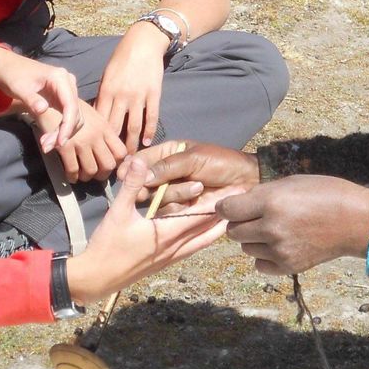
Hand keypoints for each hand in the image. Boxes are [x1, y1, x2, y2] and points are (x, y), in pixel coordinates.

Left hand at [0, 46, 78, 151]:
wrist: (8, 68)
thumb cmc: (12, 75)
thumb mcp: (18, 88)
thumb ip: (31, 99)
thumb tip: (43, 110)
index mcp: (60, 77)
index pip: (70, 105)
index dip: (67, 125)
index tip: (60, 142)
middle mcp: (68, 83)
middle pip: (74, 113)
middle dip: (63, 132)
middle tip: (46, 147)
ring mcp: (67, 90)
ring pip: (73, 117)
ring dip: (61, 133)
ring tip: (46, 144)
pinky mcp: (63, 98)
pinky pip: (67, 116)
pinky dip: (59, 129)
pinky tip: (48, 138)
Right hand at [29, 98, 127, 182]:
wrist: (48, 100)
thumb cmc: (70, 107)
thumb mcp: (92, 115)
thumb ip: (102, 132)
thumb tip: (108, 150)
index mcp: (104, 127)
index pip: (121, 152)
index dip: (118, 163)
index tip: (110, 166)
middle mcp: (95, 135)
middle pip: (108, 164)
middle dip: (102, 174)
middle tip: (96, 175)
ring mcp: (81, 141)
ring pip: (91, 170)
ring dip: (86, 177)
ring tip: (82, 176)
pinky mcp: (65, 146)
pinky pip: (72, 169)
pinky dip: (72, 176)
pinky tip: (71, 176)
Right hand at [65, 157, 229, 304]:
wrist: (96, 279)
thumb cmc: (106, 246)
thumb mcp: (118, 212)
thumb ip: (132, 186)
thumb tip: (139, 161)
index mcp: (167, 233)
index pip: (201, 216)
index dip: (219, 203)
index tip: (235, 192)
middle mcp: (175, 248)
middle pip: (208, 231)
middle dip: (224, 216)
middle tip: (241, 204)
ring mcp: (170, 258)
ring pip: (201, 243)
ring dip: (215, 230)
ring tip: (231, 219)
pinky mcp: (164, 264)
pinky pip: (191, 250)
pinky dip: (202, 240)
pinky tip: (203, 236)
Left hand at [95, 24, 168, 152]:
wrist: (143, 43)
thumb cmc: (122, 58)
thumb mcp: (107, 76)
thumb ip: (103, 96)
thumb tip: (97, 117)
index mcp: (107, 91)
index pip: (100, 119)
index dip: (98, 136)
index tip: (96, 150)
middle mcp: (122, 96)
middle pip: (115, 127)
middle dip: (113, 146)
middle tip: (112, 161)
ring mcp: (139, 96)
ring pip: (133, 127)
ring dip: (131, 144)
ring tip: (130, 157)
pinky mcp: (154, 95)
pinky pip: (151, 117)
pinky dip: (149, 131)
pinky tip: (146, 142)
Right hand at [139, 138, 258, 207]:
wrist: (245, 182)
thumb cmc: (222, 163)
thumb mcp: (195, 158)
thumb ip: (168, 166)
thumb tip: (142, 175)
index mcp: (167, 155)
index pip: (142, 160)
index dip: (131, 167)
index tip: (123, 174)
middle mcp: (166, 175)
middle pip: (146, 184)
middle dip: (154, 186)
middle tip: (157, 188)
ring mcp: (173, 194)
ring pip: (158, 200)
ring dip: (177, 194)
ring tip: (199, 187)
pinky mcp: (181, 211)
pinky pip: (170, 213)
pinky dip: (182, 207)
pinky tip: (197, 200)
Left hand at [218, 175, 368, 275]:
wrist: (354, 220)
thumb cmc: (324, 193)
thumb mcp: (290, 182)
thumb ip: (261, 194)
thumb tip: (236, 205)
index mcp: (270, 202)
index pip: (227, 210)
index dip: (227, 207)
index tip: (233, 206)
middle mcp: (271, 228)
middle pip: (233, 232)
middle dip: (240, 223)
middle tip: (256, 218)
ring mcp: (279, 250)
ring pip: (246, 248)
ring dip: (254, 240)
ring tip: (274, 230)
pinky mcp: (288, 266)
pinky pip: (260, 265)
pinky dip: (264, 257)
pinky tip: (278, 246)